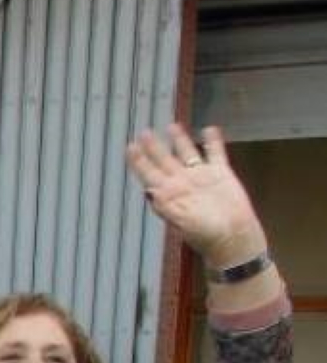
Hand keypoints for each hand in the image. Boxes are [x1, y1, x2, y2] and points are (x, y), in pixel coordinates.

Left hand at [127, 123, 266, 266]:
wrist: (233, 237)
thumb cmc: (206, 235)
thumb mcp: (182, 222)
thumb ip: (166, 207)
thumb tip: (149, 192)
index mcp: (168, 194)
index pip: (149, 174)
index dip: (139, 161)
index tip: (130, 147)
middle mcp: (182, 183)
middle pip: (164, 160)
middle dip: (153, 147)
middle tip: (144, 132)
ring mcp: (201, 177)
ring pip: (187, 153)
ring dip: (180, 140)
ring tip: (172, 125)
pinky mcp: (221, 174)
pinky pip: (215, 153)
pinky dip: (212, 141)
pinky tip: (209, 129)